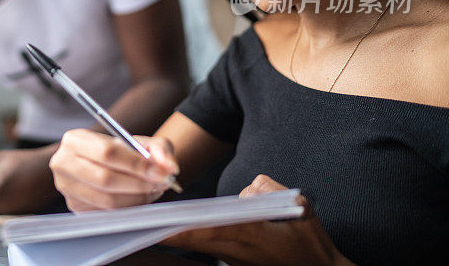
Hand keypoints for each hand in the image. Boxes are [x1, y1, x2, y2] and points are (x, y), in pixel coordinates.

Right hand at [49, 128, 179, 211]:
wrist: (107, 164)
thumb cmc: (123, 151)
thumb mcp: (141, 142)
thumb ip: (159, 148)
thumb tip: (169, 166)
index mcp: (75, 140)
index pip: (107, 153)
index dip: (136, 165)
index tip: (161, 172)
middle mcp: (63, 163)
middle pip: (105, 179)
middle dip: (139, 184)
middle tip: (161, 183)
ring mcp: (66, 188)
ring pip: (107, 200)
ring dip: (137, 198)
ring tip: (153, 190)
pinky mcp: (74, 206)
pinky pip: (106, 213)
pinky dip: (128, 208)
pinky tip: (139, 198)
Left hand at [161, 175, 354, 265]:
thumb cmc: (312, 247)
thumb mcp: (298, 209)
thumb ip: (267, 190)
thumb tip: (245, 191)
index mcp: (249, 236)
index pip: (205, 229)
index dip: (177, 226)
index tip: (153, 222)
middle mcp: (236, 250)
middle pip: (192, 238)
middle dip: (165, 230)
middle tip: (137, 220)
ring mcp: (233, 260)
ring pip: (197, 243)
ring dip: (176, 233)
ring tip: (150, 221)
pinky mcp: (234, 263)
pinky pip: (207, 246)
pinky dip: (192, 237)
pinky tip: (176, 229)